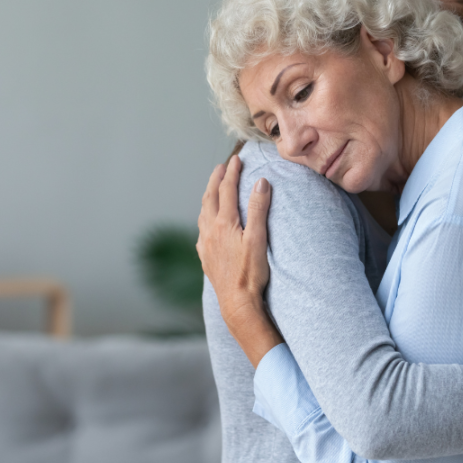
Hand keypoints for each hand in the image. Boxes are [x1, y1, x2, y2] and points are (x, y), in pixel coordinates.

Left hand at [197, 155, 282, 366]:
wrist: (236, 303)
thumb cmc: (251, 272)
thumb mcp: (258, 238)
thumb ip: (258, 209)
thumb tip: (260, 182)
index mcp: (224, 223)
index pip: (226, 190)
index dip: (232, 173)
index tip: (236, 160)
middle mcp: (210, 231)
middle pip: (210, 198)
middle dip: (216, 180)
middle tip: (221, 167)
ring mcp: (205, 244)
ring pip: (202, 213)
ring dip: (208, 197)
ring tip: (214, 189)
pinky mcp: (205, 257)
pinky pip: (201, 230)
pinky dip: (205, 217)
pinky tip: (208, 223)